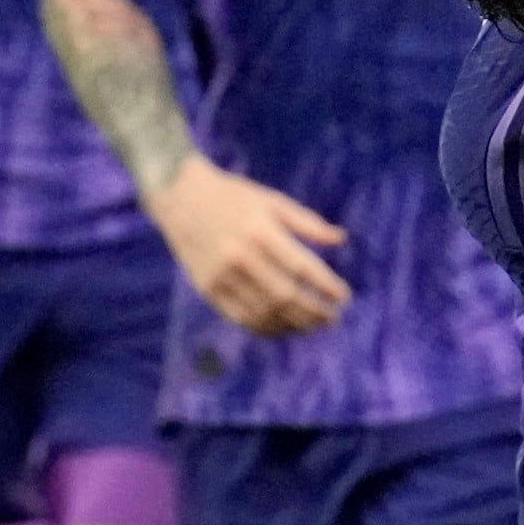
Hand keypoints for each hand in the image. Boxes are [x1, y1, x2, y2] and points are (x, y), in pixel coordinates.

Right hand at [153, 156, 350, 334]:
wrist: (179, 195)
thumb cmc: (233, 196)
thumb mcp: (272, 200)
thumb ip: (307, 222)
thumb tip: (341, 239)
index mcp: (260, 231)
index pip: (302, 267)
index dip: (326, 286)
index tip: (344, 297)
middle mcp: (240, 255)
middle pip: (285, 295)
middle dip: (314, 312)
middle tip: (333, 318)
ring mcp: (221, 274)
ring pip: (264, 311)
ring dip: (293, 325)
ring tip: (313, 327)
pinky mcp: (207, 287)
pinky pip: (240, 317)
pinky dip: (265, 328)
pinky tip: (283, 328)